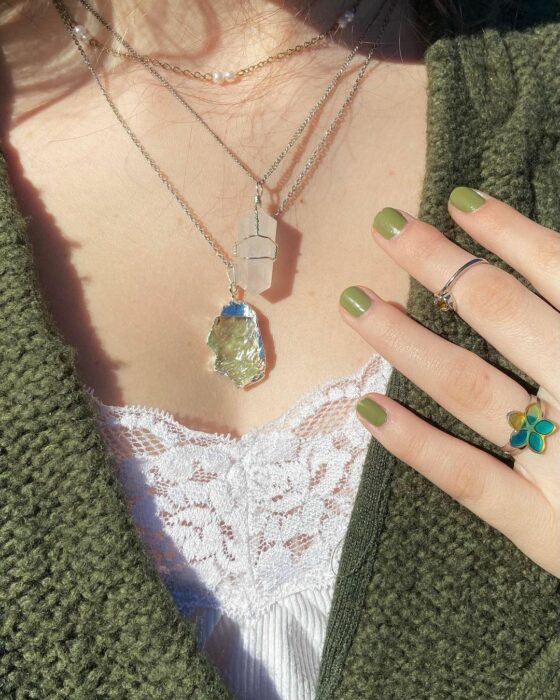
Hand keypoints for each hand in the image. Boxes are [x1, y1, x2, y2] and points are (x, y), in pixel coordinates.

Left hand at [339, 186, 559, 577]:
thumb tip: (555, 275)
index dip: (508, 233)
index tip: (459, 200)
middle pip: (503, 314)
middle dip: (441, 265)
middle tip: (386, 225)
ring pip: (471, 387)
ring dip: (407, 341)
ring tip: (354, 301)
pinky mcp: (542, 528)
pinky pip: (471, 480)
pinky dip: (417, 445)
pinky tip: (367, 410)